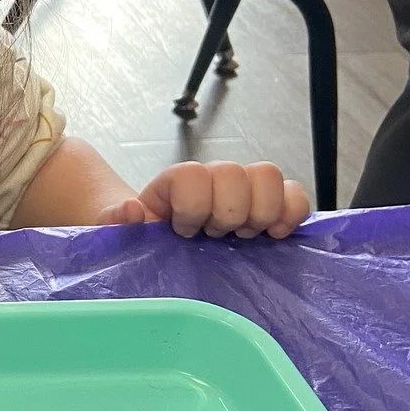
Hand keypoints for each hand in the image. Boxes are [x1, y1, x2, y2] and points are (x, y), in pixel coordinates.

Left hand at [97, 161, 309, 239]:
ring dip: (261, 212)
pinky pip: (294, 196)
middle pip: (234, 173)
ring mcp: (241, 190)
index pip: (193, 174)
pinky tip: (275, 235)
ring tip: (242, 235)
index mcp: (175, 183)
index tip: (181, 230)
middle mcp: (211, 178)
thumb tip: (132, 209)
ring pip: (269, 177)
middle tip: (213, 235)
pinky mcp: (266, 206)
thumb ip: (114, 219)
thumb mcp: (116, 228)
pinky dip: (293, 213)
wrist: (154, 237)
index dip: (191, 206)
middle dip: (226, 212)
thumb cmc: (137, 233)